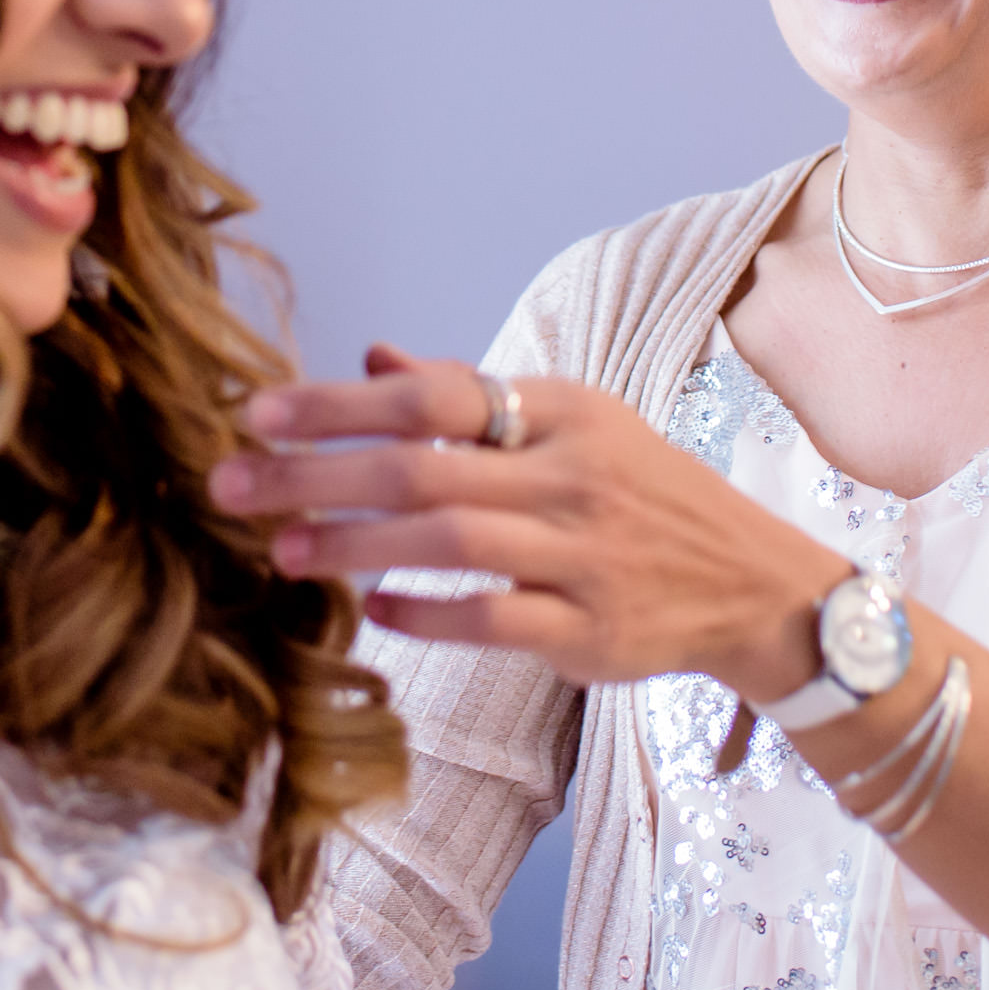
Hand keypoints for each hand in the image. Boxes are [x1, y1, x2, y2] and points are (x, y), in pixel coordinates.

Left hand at [209, 345, 852, 700]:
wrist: (757, 584)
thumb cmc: (641, 496)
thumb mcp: (572, 426)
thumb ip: (468, 398)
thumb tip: (370, 358)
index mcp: (562, 413)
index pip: (435, 396)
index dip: (340, 403)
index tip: (257, 413)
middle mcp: (573, 476)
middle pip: (425, 467)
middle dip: (318, 474)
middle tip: (231, 488)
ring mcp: (586, 556)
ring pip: (452, 541)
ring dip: (358, 545)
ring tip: (284, 551)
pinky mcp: (595, 632)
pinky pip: (497, 620)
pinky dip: (430, 614)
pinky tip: (373, 612)